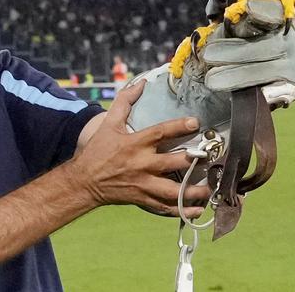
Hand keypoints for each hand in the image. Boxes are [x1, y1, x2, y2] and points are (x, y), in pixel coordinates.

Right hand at [64, 81, 211, 216]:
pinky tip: (196, 209)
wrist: (84, 182)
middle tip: (210, 158)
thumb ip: (124, 102)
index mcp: (135, 144)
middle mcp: (141, 164)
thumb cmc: (98, 151)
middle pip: (172, 163)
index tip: (195, 122)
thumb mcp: (109, 123)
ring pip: (173, 191)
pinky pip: (166, 208)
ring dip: (193, 192)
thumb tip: (141, 83)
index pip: (160, 132)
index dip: (179, 126)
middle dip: (192, 161)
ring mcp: (143, 184)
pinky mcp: (143, 199)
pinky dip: (182, 210)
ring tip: (209, 189)